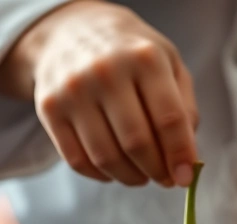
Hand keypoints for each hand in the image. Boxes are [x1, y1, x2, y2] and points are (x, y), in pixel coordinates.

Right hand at [0, 1, 198, 185]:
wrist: (74, 30)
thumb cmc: (132, 55)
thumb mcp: (170, 66)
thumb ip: (185, 110)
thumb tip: (187, 161)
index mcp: (144, 59)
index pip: (169, 119)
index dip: (180, 155)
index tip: (186, 178)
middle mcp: (106, 72)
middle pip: (137, 142)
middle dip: (157, 171)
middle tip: (165, 179)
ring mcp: (73, 90)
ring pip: (106, 157)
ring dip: (130, 177)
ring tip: (142, 175)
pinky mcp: (49, 109)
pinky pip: (77, 160)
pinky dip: (101, 175)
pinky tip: (114, 170)